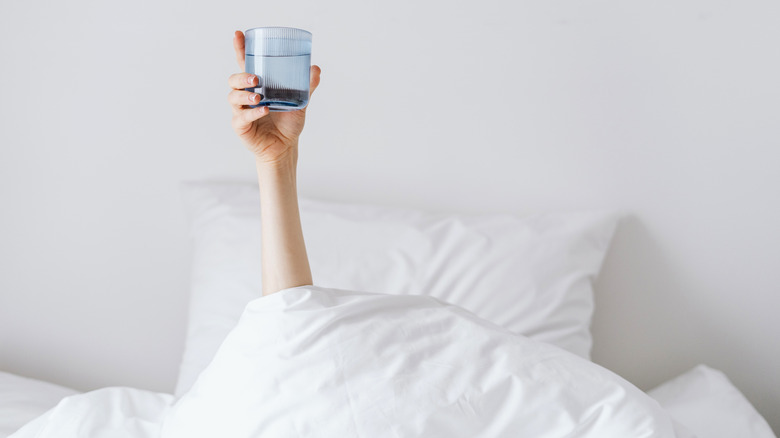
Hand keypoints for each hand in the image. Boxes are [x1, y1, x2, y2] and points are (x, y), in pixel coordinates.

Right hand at [228, 31, 320, 164]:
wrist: (286, 147)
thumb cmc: (288, 123)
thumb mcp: (300, 102)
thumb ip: (306, 86)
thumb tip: (315, 68)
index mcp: (257, 86)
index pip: (245, 64)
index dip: (240, 49)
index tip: (239, 34)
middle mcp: (246, 96)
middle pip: (233, 80)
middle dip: (241, 76)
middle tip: (256, 78)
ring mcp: (241, 111)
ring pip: (233, 97)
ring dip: (245, 94)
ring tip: (259, 96)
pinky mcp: (241, 126)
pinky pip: (242, 117)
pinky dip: (252, 113)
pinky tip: (264, 110)